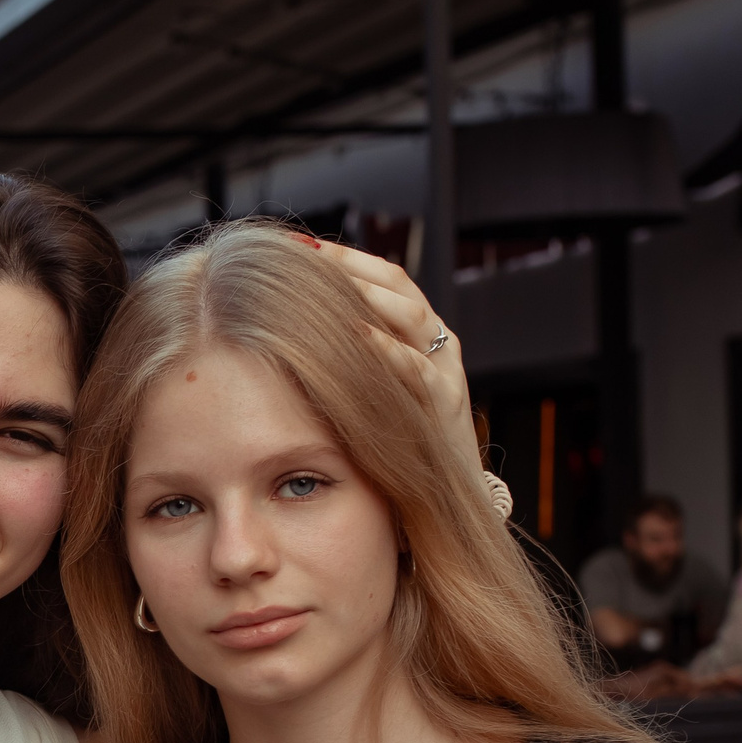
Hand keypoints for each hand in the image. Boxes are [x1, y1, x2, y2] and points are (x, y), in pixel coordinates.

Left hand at [301, 236, 480, 473]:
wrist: (445, 498)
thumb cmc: (397, 442)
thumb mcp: (374, 389)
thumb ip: (353, 357)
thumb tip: (293, 328)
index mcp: (417, 333)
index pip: (384, 278)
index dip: (344, 258)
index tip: (298, 244)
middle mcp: (435, 343)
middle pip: (397, 286)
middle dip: (352, 266)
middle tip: (308, 253)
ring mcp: (445, 372)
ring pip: (411, 318)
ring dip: (369, 297)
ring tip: (331, 281)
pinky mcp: (448, 406)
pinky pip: (419, 371)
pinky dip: (389, 352)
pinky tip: (358, 338)